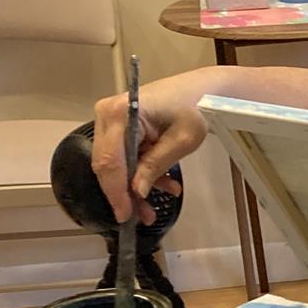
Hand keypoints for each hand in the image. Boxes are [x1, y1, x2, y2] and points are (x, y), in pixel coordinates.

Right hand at [91, 84, 204, 223]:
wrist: (201, 90)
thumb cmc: (195, 108)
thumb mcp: (182, 140)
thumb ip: (156, 165)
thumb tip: (136, 191)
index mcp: (121, 113)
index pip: (110, 160)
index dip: (116, 191)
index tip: (125, 215)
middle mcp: (107, 115)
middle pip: (107, 164)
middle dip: (125, 193)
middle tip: (143, 217)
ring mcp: (110, 121)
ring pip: (115, 164)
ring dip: (136, 186)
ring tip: (159, 204)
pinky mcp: (118, 128)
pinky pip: (124, 157)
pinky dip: (141, 173)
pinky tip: (165, 184)